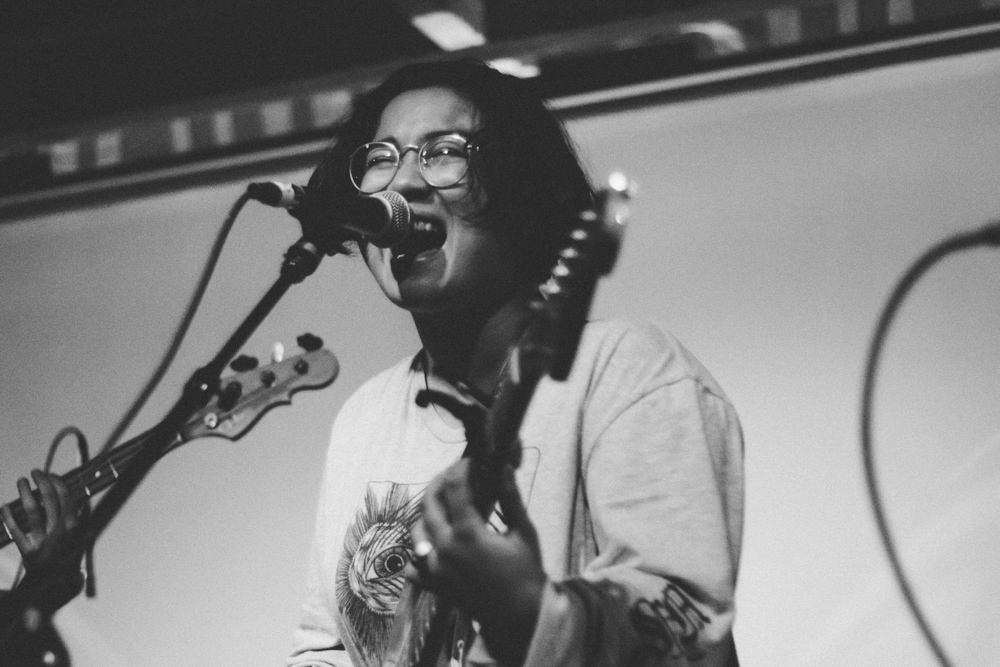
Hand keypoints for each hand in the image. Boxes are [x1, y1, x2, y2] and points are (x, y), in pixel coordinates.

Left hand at [2, 471, 85, 580]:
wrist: (56, 590)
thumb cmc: (69, 564)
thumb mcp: (82, 543)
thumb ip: (80, 526)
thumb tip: (82, 505)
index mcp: (74, 527)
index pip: (67, 498)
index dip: (58, 483)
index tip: (52, 475)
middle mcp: (59, 532)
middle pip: (49, 500)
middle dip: (42, 482)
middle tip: (36, 471)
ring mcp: (43, 541)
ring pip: (32, 511)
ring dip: (26, 493)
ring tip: (21, 481)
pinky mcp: (27, 551)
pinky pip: (16, 531)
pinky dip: (9, 518)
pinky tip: (5, 507)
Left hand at [410, 460, 545, 666]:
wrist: (520, 616)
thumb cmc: (526, 572)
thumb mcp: (523, 532)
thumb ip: (510, 497)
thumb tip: (503, 466)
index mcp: (468, 534)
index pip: (454, 487)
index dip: (461, 468)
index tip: (471, 462)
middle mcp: (445, 549)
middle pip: (428, 503)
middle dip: (439, 482)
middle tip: (453, 475)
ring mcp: (435, 569)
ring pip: (416, 531)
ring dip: (427, 515)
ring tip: (446, 508)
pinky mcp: (434, 585)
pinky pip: (413, 565)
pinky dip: (418, 553)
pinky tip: (434, 545)